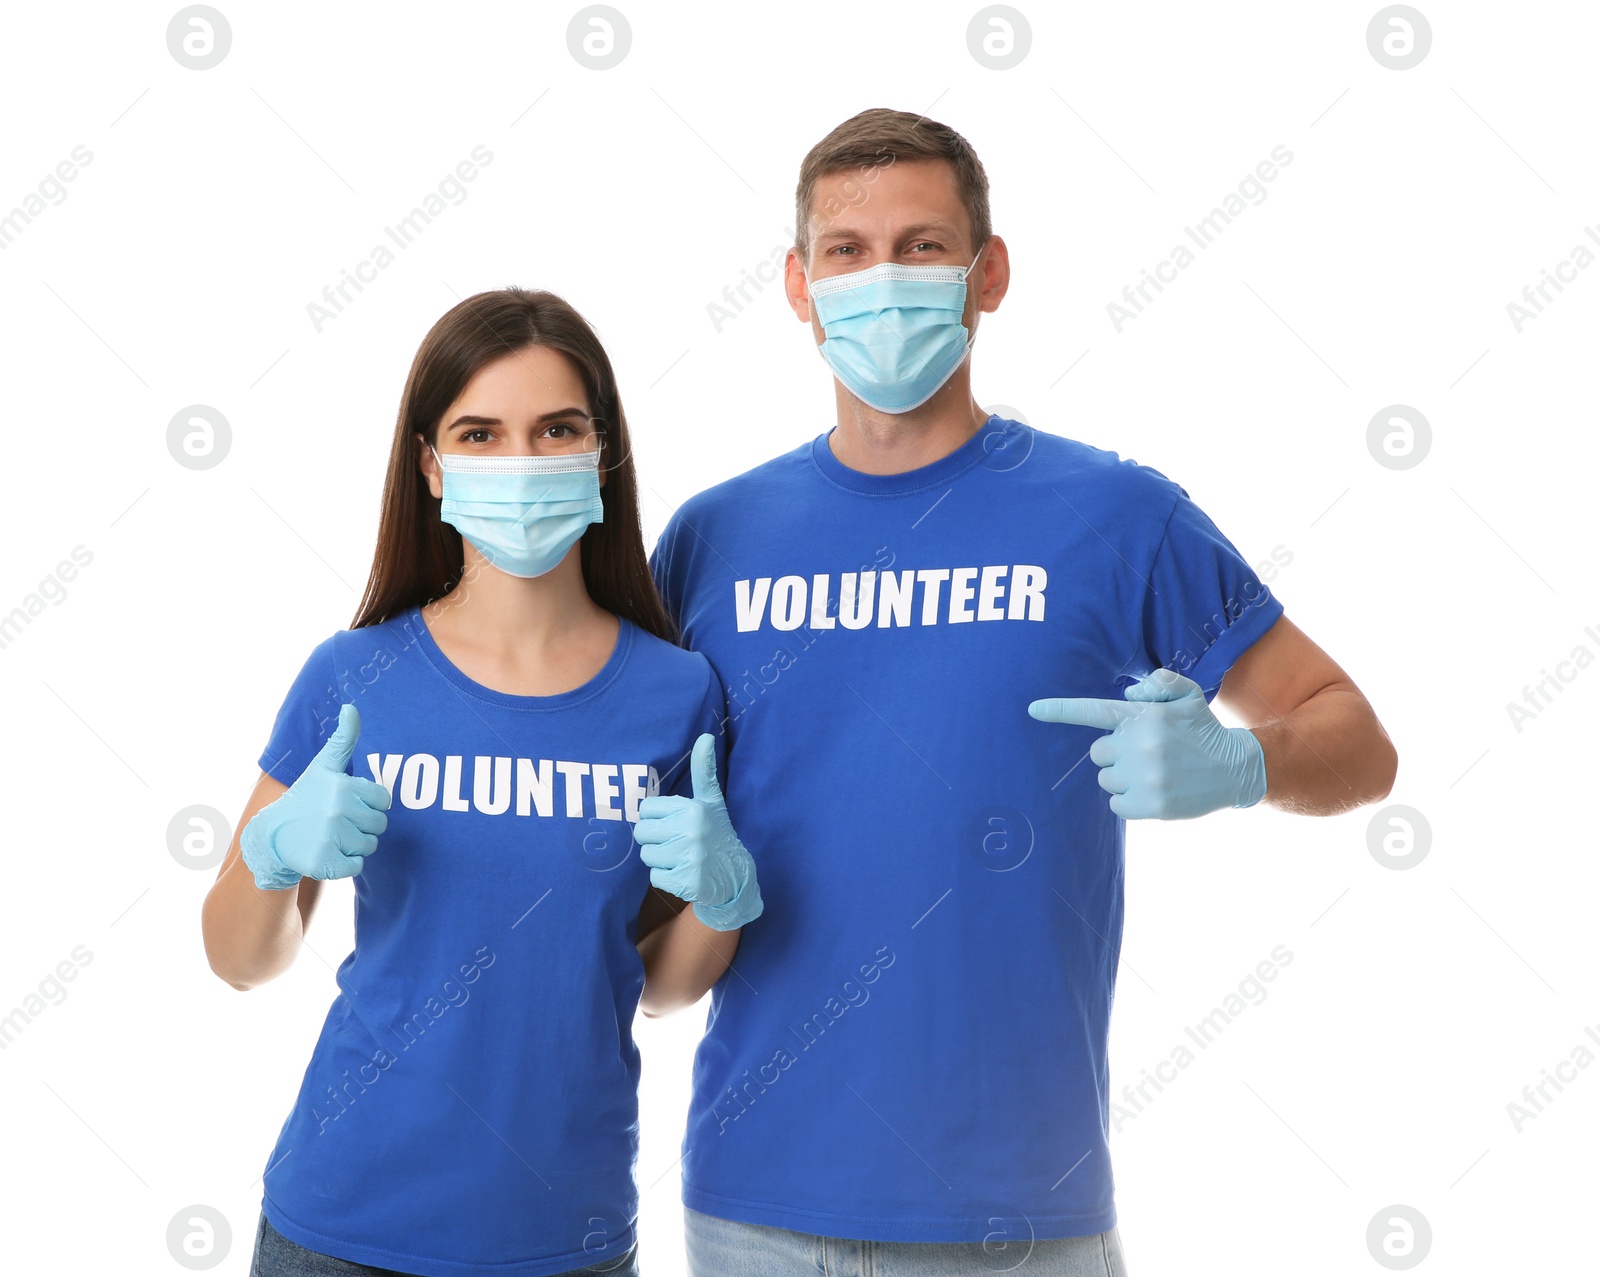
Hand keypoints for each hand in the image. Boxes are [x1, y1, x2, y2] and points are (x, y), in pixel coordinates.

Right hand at [239, 704, 391, 889]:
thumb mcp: (323, 766)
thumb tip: (351, 707)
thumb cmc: (305, 799)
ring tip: (330, 836)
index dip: (368, 804)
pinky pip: (357, 867)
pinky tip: (327, 853)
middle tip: (337, 822)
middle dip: (363, 826)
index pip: (383, 800)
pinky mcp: (324, 863)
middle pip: (379, 825)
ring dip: (354, 845)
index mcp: (342, 786)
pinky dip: (345, 864)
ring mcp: (330, 838)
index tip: (347, 803)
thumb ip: (343, 739)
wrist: (271, 836)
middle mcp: (337, 810)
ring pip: (369, 846)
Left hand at [634, 733, 761, 930]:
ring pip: (646, 856)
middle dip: (656, 839)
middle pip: (641, 833)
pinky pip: (654, 878)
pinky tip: (684, 873)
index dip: (658, 818)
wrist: (736, 875)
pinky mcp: (685, 882)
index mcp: (693, 808)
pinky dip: (666, 879)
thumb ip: (704, 770)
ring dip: (660, 860)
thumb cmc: (716, 833)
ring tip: (682, 858)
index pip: (646, 810)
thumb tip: (706, 736)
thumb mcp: (711, 801)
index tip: (677, 823)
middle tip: (678, 842)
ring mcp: (689, 858)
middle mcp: (691, 831)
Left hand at [1028, 669, 1266, 819]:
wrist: (1234, 768)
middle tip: (1145, 754)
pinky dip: (1129, 801)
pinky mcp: (1151, 805)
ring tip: (1154, 772)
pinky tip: (1154, 790)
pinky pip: (1116, 804)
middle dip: (1115, 753)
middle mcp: (1141, 745)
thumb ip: (1157, 683)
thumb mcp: (1187, 694)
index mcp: (1143, 717)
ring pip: (1106, 780)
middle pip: (1098, 753)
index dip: (1060, 711)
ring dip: (1123, 778)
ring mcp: (1145, 776)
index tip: (1032, 709)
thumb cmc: (1202, 729)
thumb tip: (1127, 697)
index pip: (1094, 711)